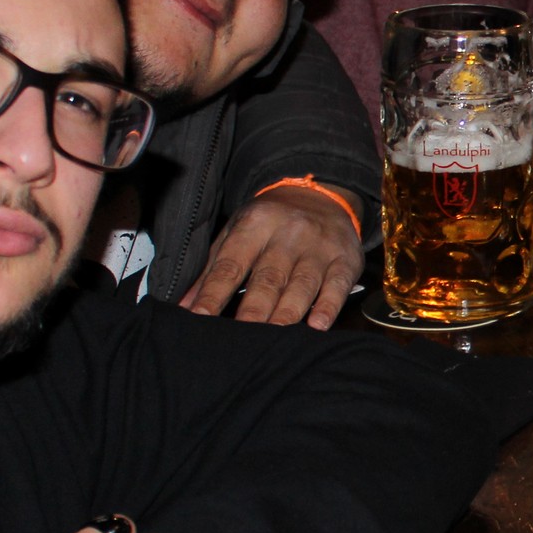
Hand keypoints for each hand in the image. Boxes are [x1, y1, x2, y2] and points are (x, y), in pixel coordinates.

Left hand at [180, 184, 362, 327]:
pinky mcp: (346, 259)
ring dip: (288, 313)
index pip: (231, 264)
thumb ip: (213, 269)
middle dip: (253, 310)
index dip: (214, 293)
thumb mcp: (237, 233)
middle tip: (240, 337)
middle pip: (268, 278)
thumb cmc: (270, 221)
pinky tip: (318, 325)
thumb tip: (186, 305)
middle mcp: (289, 233)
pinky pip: (338, 285)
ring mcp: (319, 246)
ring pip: (302, 284)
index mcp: (255, 224)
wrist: (321, 194)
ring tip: (275, 337)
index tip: (200, 318)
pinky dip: (328, 306)